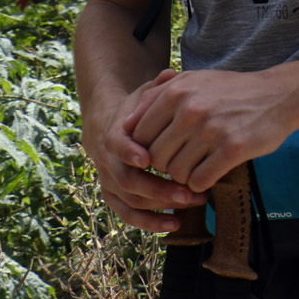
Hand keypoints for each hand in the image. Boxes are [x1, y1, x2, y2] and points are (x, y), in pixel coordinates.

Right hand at [82, 68, 203, 233]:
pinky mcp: (115, 197)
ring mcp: (109, 182)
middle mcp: (106, 162)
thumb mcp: (146, 94)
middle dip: (157, 187)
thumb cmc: (138, 110)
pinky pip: (128, 215)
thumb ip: (158, 87)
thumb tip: (170, 74)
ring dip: (160, 206)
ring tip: (192, 204)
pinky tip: (175, 224)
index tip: (147, 158)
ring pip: (129, 201)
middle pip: (127, 180)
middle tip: (187, 192)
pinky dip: (150, 222)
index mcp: (112, 135)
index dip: (129, 152)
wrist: (112, 126)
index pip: (116, 145)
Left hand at [121, 66, 298, 195]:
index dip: (148, 150)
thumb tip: (125, 123)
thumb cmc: (233, 90)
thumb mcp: (194, 80)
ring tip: (199, 166)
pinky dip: (201, 183)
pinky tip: (211, 172)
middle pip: (156, 158)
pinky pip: (200, 180)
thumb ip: (158, 95)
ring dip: (184, 177)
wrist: (281, 95)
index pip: (139, 136)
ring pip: (176, 173)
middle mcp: (190, 111)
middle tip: (184, 161)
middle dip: (167, 165)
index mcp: (176, 93)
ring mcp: (212, 130)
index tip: (166, 151)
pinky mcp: (233, 149)